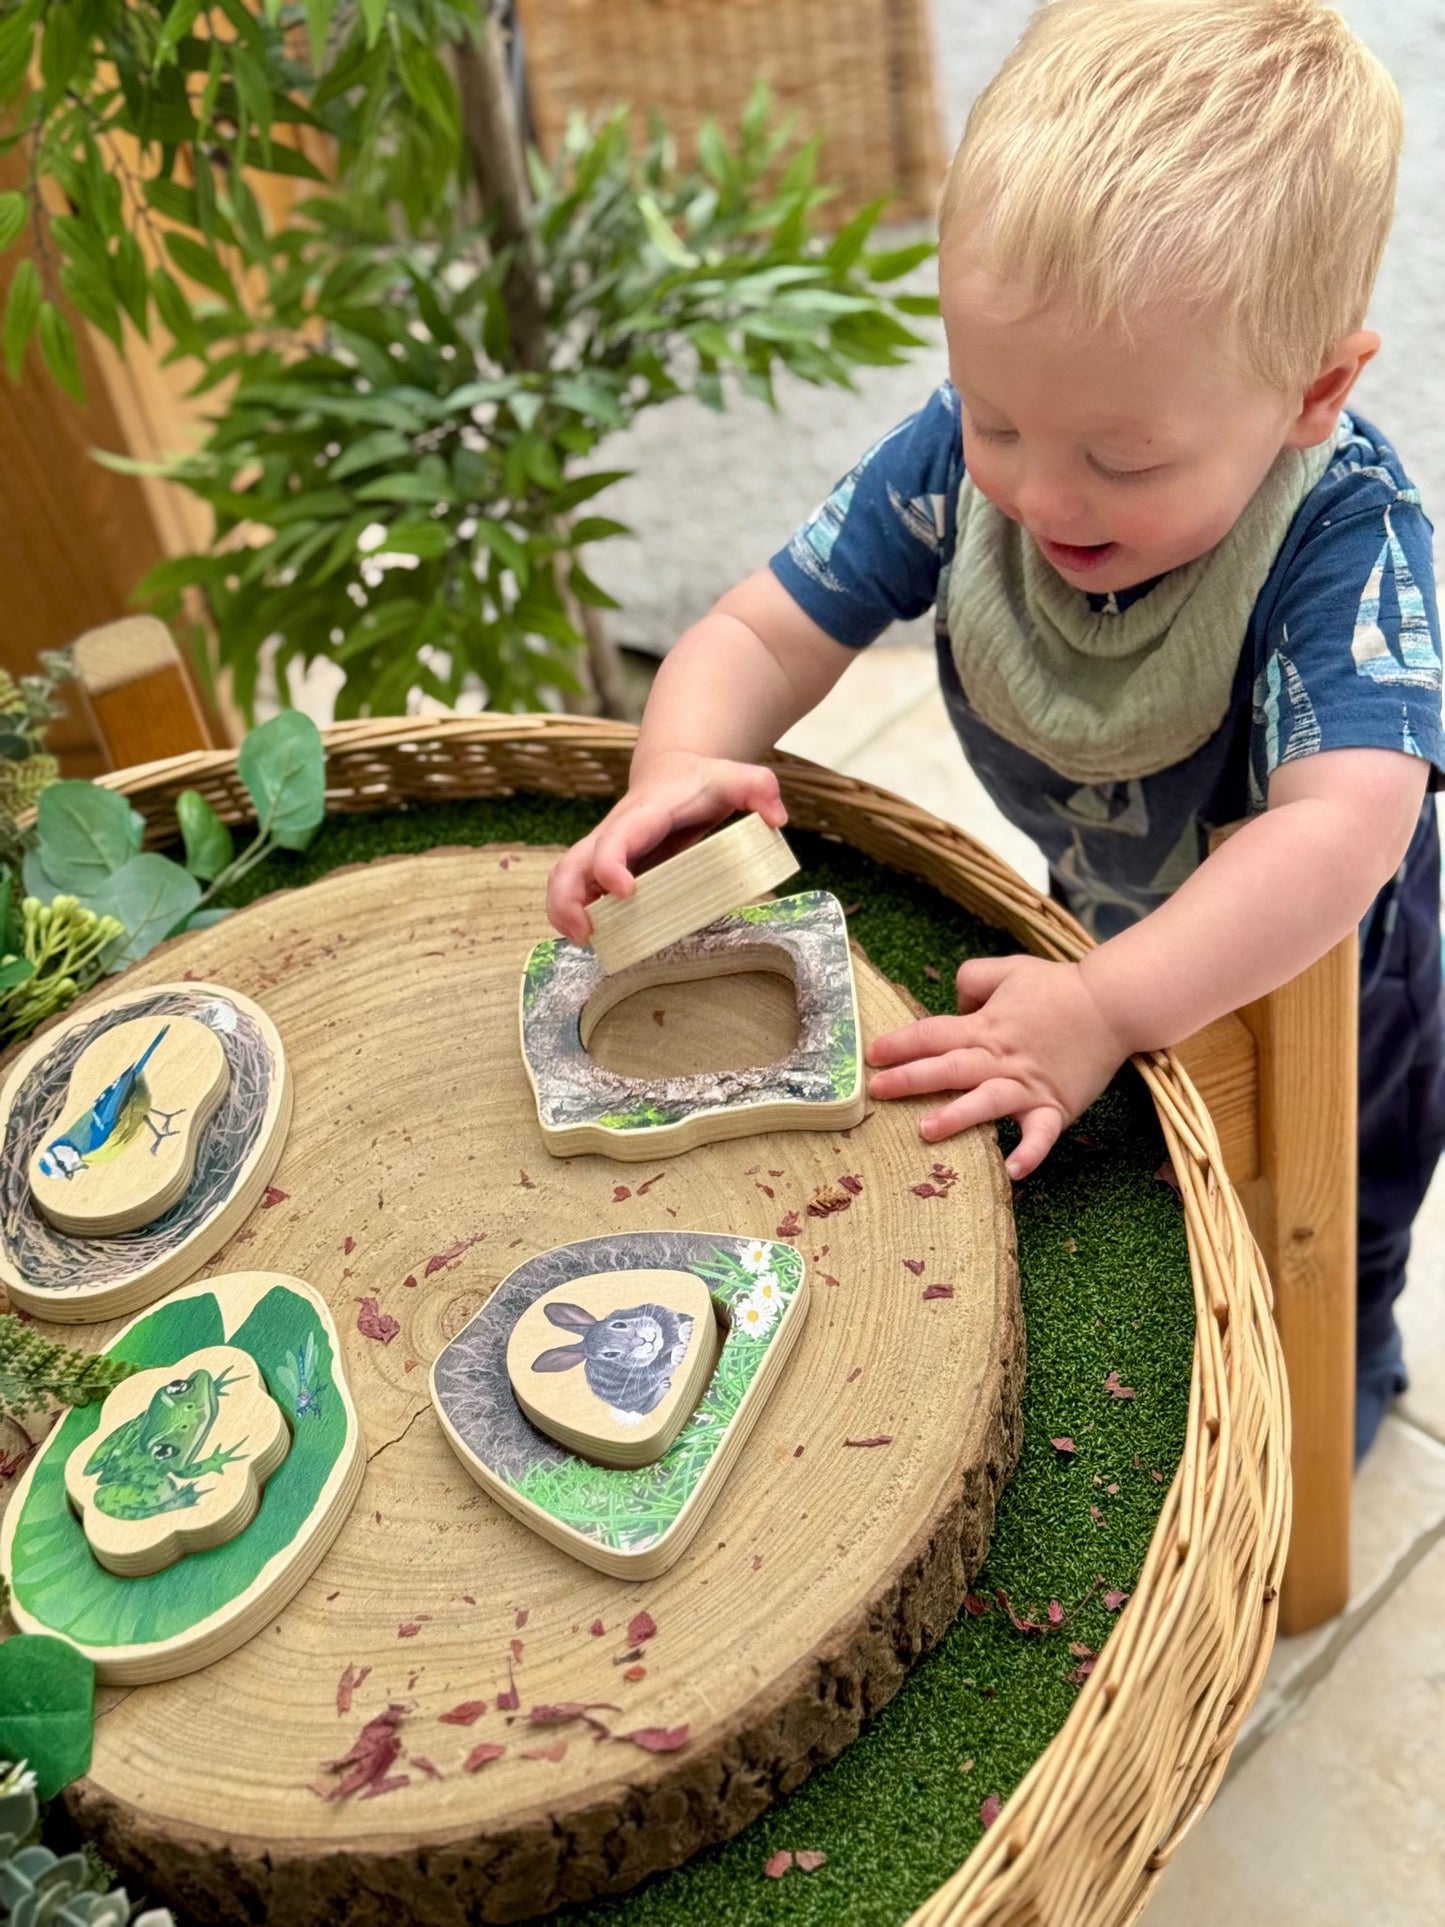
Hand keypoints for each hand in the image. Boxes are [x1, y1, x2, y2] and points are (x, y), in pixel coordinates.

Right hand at [544, 751, 787, 943]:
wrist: (673, 772)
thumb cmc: (702, 781)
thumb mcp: (736, 776)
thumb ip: (760, 787)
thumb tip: (777, 819)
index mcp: (642, 814)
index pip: (615, 838)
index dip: (610, 865)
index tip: (625, 892)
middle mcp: (615, 833)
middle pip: (572, 863)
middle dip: (569, 900)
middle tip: (587, 936)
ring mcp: (606, 851)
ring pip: (566, 878)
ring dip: (564, 912)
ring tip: (585, 941)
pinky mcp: (606, 868)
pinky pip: (578, 890)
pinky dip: (575, 914)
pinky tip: (595, 938)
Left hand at [865, 954, 1131, 1179]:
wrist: (1113, 1003)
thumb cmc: (1058, 985)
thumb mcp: (1008, 968)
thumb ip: (971, 980)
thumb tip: (953, 1004)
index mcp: (985, 1025)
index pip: (933, 1034)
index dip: (900, 1043)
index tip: (871, 1055)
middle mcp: (1001, 1058)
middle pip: (949, 1067)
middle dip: (910, 1079)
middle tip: (876, 1092)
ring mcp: (1028, 1085)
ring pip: (987, 1101)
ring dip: (957, 1116)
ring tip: (926, 1130)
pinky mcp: (1055, 1106)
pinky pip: (1041, 1134)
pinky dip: (1029, 1152)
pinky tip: (1012, 1170)